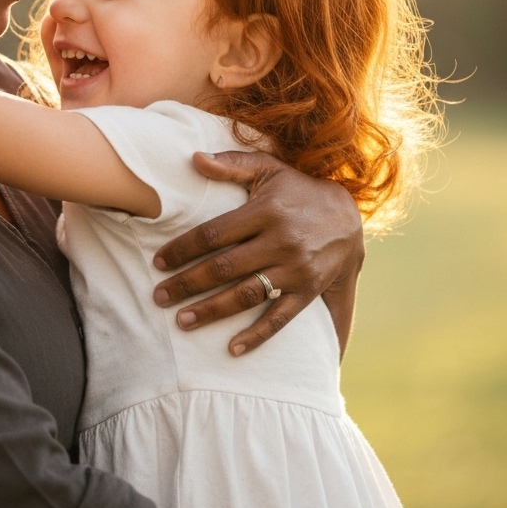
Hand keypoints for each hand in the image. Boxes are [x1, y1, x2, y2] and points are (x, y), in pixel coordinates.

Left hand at [152, 151, 363, 355]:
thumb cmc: (298, 190)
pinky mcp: (308, 292)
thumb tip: (194, 159)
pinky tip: (231, 349)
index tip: (158, 262)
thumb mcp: (270, 169)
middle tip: (158, 297)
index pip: (214, 234)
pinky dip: (256, 336)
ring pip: (246, 295)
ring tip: (182, 321)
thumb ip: (232, 163)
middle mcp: (281, 242)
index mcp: (266, 211)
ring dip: (212, 311)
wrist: (348, 218)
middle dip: (187, 284)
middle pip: (224, 268)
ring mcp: (296, 270)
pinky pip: (280, 319)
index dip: (182, 249)